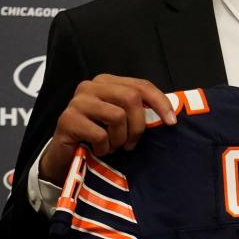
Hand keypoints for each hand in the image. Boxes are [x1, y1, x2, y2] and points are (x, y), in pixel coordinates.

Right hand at [39, 75, 176, 183]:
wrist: (66, 157)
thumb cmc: (99, 137)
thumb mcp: (122, 120)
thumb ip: (139, 110)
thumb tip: (170, 115)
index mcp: (107, 82)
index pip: (141, 85)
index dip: (160, 103)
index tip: (172, 122)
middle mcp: (90, 86)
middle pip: (131, 98)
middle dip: (138, 125)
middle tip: (132, 143)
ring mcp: (77, 102)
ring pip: (117, 116)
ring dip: (119, 139)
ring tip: (112, 146)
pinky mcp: (67, 119)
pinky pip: (100, 134)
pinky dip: (104, 148)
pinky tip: (97, 150)